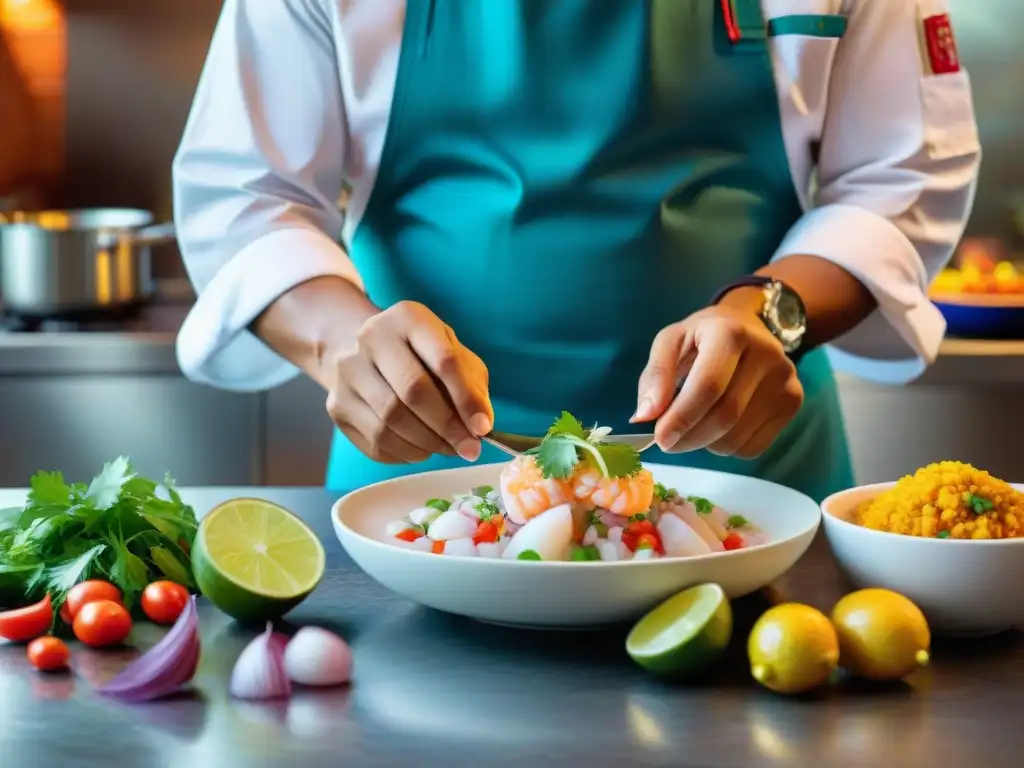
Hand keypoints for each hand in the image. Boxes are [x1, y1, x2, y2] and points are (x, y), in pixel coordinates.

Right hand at [322, 301, 492, 463]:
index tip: (483, 428)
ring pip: (391, 422)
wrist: (358, 351)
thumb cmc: (418, 354)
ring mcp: (348, 373)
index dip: (466, 399)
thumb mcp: (451, 353)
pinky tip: (421, 448)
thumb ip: (472, 385)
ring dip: (427, 444)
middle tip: (469, 448)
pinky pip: (375, 442)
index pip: (443, 360)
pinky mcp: (337, 406)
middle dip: (447, 427)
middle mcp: (370, 339)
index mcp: (408, 318)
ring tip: (447, 448)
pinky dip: (406, 453)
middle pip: (412, 392)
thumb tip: (481, 426)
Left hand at [632, 305, 803, 458]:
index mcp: (730, 332)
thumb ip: (656, 375)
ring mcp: (786, 380)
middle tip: (668, 442)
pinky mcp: (794, 402)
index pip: (709, 385)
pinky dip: (726, 447)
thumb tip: (645, 416)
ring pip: (737, 437)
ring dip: (705, 443)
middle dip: (689, 437)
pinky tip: (719, 427)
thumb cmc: (703, 337)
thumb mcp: (671, 341)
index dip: (682, 417)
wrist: (750, 326)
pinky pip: (753, 446)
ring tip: (694, 426)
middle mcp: (767, 355)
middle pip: (725, 416)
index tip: (660, 438)